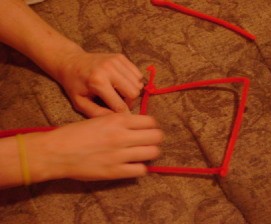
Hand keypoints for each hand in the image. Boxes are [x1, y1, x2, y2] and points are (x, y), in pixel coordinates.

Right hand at [25, 114, 162, 180]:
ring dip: (150, 153)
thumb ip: (120, 121)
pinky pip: (141, 170)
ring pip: (152, 153)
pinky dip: (140, 168)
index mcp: (117, 121)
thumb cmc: (76, 133)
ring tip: (142, 153)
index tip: (148, 129)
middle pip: (156, 136)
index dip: (152, 125)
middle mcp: (122, 136)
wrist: (57, 151)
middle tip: (148, 141)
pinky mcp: (115, 172)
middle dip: (155, 138)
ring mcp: (120, 155)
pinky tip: (133, 165)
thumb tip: (138, 125)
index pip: (150, 121)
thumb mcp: (99, 119)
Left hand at [57, 51, 143, 116]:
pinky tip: (123, 84)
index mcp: (97, 82)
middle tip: (120, 103)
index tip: (123, 118)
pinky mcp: (120, 56)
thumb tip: (116, 119)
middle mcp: (108, 69)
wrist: (71, 61)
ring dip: (132, 92)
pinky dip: (133, 82)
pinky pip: (138, 74)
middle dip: (129, 102)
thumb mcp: (80, 103)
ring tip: (121, 93)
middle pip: (133, 93)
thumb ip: (97, 113)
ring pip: (138, 83)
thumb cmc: (75, 85)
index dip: (124, 115)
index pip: (120, 104)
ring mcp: (116, 61)